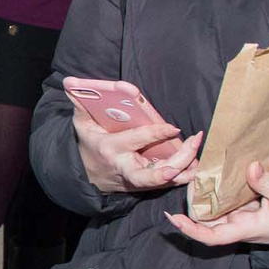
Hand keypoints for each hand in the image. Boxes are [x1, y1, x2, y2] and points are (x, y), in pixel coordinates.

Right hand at [75, 110, 202, 195]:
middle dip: (173, 165)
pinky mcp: (145, 186)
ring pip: (163, 181)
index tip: (173, 126)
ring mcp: (136, 180)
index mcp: (111, 149)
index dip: (156, 134)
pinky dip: (183, 176)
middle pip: (151, 175)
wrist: (87, 175)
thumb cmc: (89, 144)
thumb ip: (80, 103)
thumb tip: (69, 82)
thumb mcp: (81, 124)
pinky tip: (195, 164)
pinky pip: (167, 184)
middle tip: (190, 149)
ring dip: (184, 171)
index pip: (136, 141)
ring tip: (199, 158)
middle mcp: (125, 167)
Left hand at [167, 165, 268, 248]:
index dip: (191, 230)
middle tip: (186, 180)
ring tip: (195, 173)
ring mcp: (240, 217)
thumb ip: (267, 182)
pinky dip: (217, 189)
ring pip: (213, 209)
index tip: (175, 219)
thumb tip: (251, 166)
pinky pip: (225, 200)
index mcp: (244, 228)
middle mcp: (237, 225)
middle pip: (205, 220)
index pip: (212, 237)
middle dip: (192, 204)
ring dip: (203, 195)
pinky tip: (212, 174)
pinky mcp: (245, 208)